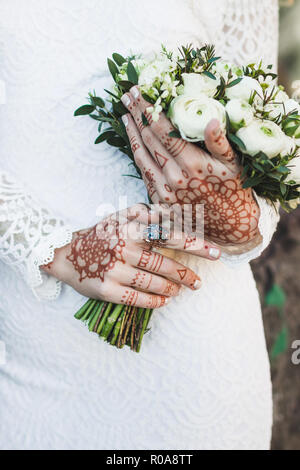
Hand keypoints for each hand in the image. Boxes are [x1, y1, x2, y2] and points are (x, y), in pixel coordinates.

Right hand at [42, 205, 219, 307]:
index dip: (195, 244)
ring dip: (171, 289)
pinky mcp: (107, 290)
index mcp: (131, 229)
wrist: (66, 255)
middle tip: (198, 283)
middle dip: (186, 275)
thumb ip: (145, 214)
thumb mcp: (120, 217)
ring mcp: (115, 270)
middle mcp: (124, 248)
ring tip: (179, 291)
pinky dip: (155, 302)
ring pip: (154, 283)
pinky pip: (138, 299)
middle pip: (165, 264)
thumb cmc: (101, 235)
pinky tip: (163, 301)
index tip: (217, 253)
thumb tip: (171, 213)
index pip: (169, 235)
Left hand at [121, 86, 260, 245]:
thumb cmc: (235, 190)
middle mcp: (175, 176)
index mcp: (193, 163)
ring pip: (141, 155)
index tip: (138, 90)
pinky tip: (133, 140)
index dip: (149, 108)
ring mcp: (164, 190)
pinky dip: (136, 153)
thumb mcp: (233, 164)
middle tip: (127, 94)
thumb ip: (219, 142)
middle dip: (137, 114)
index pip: (163, 130)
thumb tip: (211, 120)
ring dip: (131, 132)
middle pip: (149, 139)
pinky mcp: (160, 200)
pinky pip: (143, 172)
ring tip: (124, 113)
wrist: (230, 226)